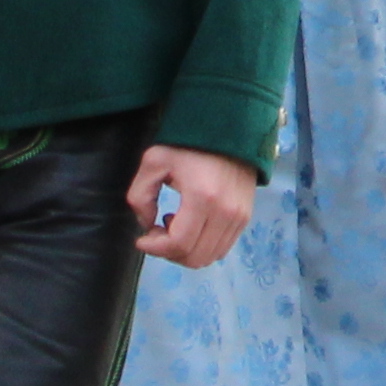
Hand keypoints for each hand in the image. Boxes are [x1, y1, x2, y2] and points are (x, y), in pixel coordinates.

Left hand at [128, 143, 259, 267]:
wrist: (230, 128)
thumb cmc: (190, 143)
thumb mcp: (154, 161)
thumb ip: (139, 196)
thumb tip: (148, 224)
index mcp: (203, 198)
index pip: (179, 244)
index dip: (155, 248)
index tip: (142, 239)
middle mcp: (226, 212)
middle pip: (195, 257)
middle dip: (169, 252)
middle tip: (157, 232)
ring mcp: (240, 216)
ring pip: (210, 257)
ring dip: (186, 250)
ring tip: (175, 226)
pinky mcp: (246, 216)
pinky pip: (222, 248)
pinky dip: (202, 246)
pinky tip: (192, 225)